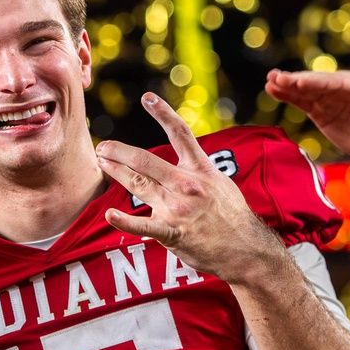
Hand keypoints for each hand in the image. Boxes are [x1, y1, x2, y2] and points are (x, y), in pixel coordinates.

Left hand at [95, 93, 281, 280]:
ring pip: (139, 185)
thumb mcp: (221, 184)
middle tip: (103, 146)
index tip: (146, 98)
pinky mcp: (173, 232)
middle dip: (120, 152)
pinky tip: (109, 214)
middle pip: (146, 161)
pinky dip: (124, 221)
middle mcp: (187, 185)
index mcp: (201, 170)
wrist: (247, 251)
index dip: (163, 113)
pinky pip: (144, 226)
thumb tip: (184, 155)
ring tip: (101, 162)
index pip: (180, 134)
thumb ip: (198, 169)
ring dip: (116, 172)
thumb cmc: (232, 217)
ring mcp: (179, 208)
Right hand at [265, 69, 349, 189]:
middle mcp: (343, 88)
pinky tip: (272, 90)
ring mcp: (330, 99)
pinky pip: (301, 101)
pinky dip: (287, 96)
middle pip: (317, 83)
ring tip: (269, 81)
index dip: (317, 81)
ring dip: (287, 85)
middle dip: (297, 81)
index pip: (336, 82)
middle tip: (277, 78)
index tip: (300, 82)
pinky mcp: (320, 111)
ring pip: (306, 90)